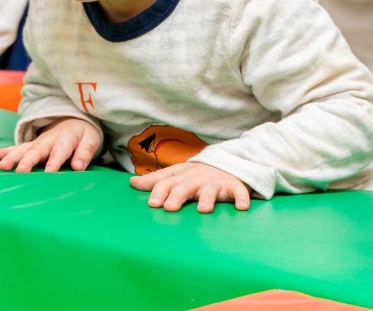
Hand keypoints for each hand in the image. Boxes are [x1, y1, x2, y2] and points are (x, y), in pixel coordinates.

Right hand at [0, 117, 99, 172]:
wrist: (74, 118)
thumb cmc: (84, 134)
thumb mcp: (91, 140)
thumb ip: (85, 153)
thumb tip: (79, 167)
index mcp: (66, 139)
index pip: (60, 151)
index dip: (54, 162)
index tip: (48, 173)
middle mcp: (49, 139)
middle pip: (37, 150)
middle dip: (27, 161)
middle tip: (19, 171)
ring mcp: (38, 142)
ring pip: (24, 149)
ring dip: (13, 157)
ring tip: (2, 166)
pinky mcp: (32, 145)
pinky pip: (18, 147)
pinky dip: (7, 150)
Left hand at [129, 161, 250, 212]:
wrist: (224, 163)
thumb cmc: (194, 175)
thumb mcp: (174, 175)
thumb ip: (154, 181)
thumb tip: (131, 183)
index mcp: (180, 176)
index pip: (166, 182)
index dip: (159, 192)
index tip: (152, 204)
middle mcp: (196, 178)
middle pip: (185, 186)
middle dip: (177, 196)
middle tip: (170, 208)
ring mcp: (215, 181)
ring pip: (211, 189)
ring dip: (208, 198)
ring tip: (204, 209)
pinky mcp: (233, 186)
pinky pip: (238, 191)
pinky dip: (241, 198)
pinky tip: (241, 207)